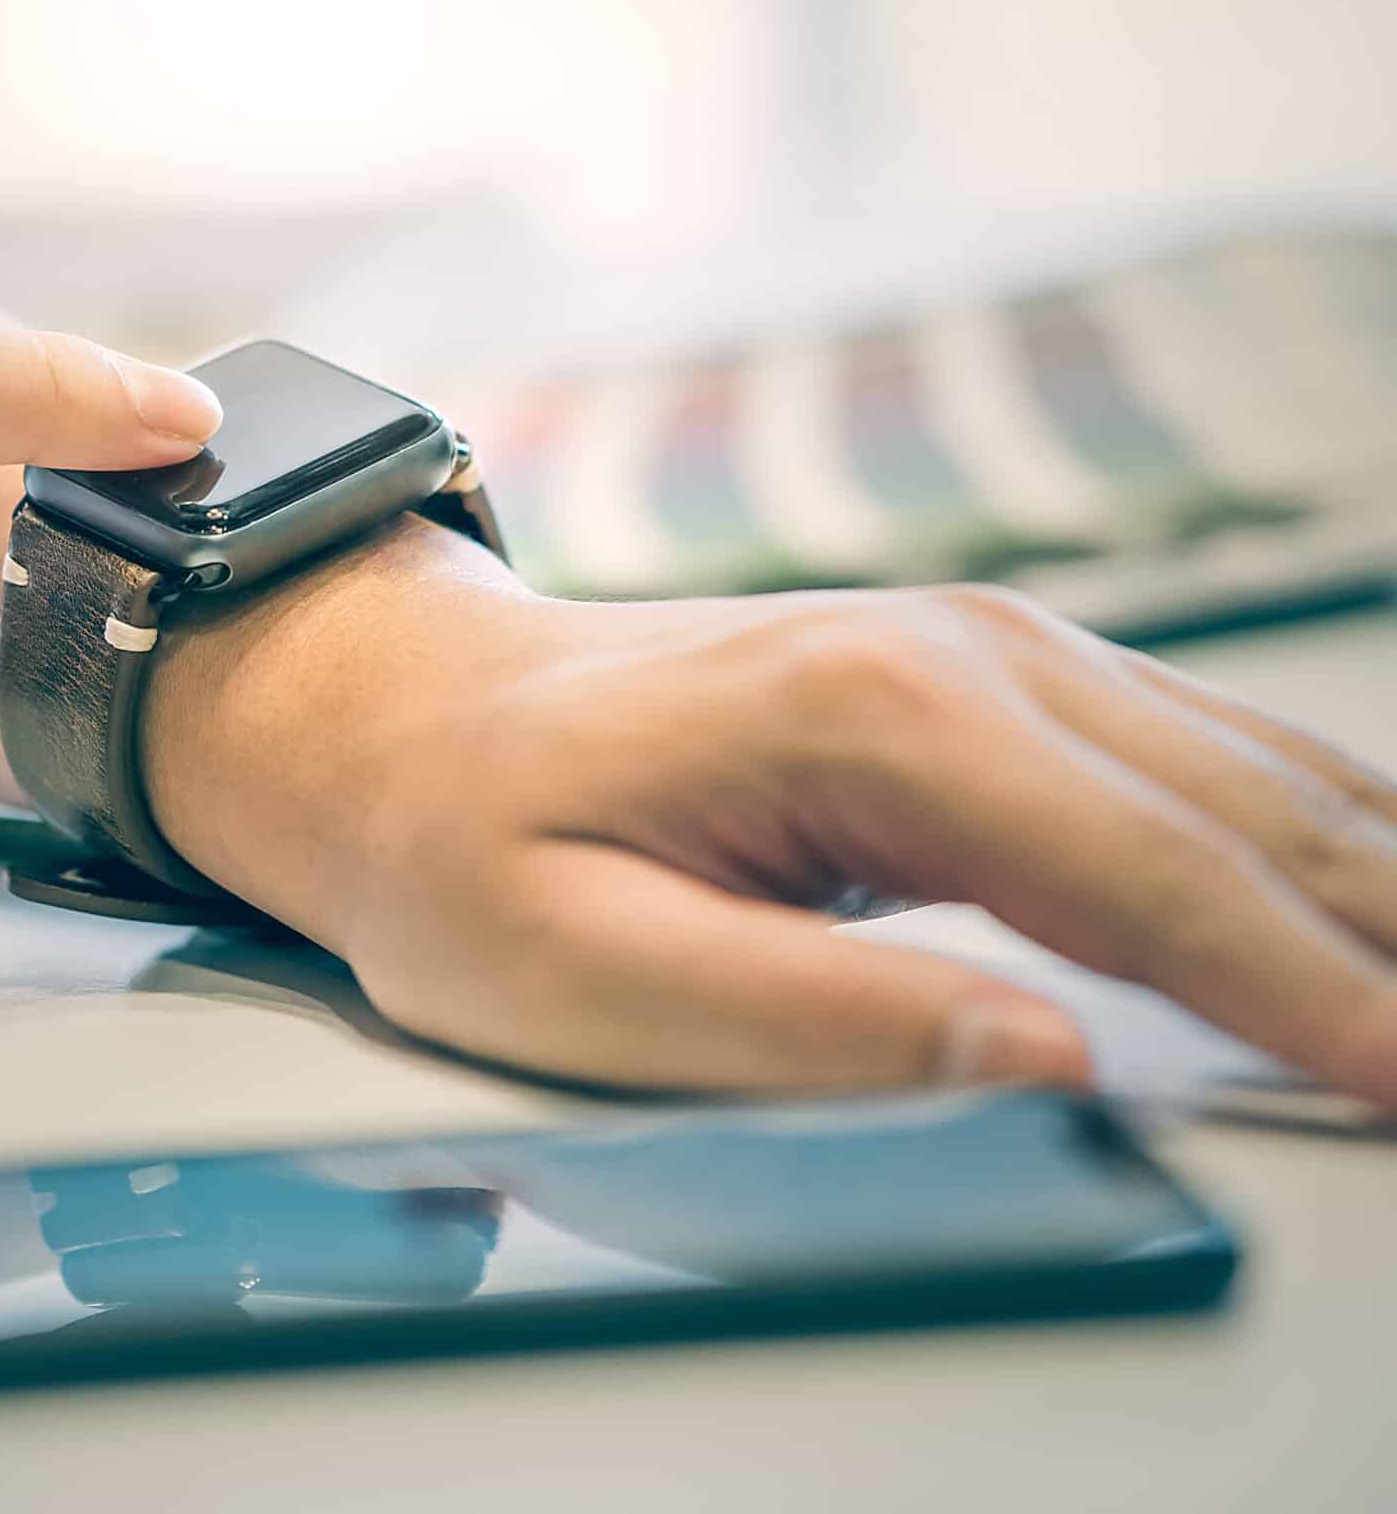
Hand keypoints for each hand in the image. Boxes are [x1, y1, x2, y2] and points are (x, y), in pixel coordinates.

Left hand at [146, 520, 1396, 1105]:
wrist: (405, 719)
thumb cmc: (466, 848)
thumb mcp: (575, 970)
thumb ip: (807, 1019)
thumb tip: (1043, 1056)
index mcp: (869, 716)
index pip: (1153, 880)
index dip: (1316, 1000)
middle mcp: (960, 651)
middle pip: (1246, 817)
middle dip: (1389, 948)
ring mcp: (984, 648)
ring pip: (1252, 776)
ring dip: (1377, 891)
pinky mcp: (984, 677)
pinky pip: (1199, 760)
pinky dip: (1307, 841)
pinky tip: (1366, 910)